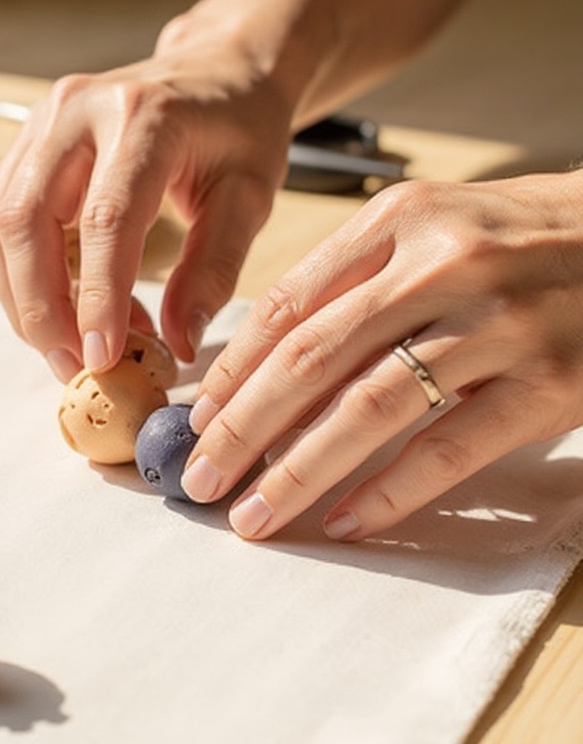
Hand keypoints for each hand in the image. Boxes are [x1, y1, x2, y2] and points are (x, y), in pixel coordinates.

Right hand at [0, 39, 293, 381]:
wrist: (215, 70)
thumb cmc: (239, 130)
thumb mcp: (248, 197)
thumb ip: (212, 270)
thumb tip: (176, 343)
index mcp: (144, 116)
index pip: (104, 218)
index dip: (97, 297)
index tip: (102, 358)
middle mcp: (77, 110)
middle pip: (26, 221)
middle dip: (40, 307)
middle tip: (73, 366)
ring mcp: (41, 122)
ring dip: (21, 297)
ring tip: (66, 346)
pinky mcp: (27, 142)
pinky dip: (19, 274)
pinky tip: (57, 307)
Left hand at [181, 171, 582, 540]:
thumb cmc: (520, 239)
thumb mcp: (431, 231)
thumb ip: (354, 284)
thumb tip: (263, 368)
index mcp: (397, 221)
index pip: (288, 306)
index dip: (234, 373)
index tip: (196, 422)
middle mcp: (442, 262)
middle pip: (312, 359)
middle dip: (243, 429)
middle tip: (199, 480)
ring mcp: (501, 321)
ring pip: (370, 408)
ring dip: (299, 471)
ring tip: (254, 515)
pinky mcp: (554, 381)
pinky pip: (451, 447)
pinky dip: (391, 491)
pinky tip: (345, 521)